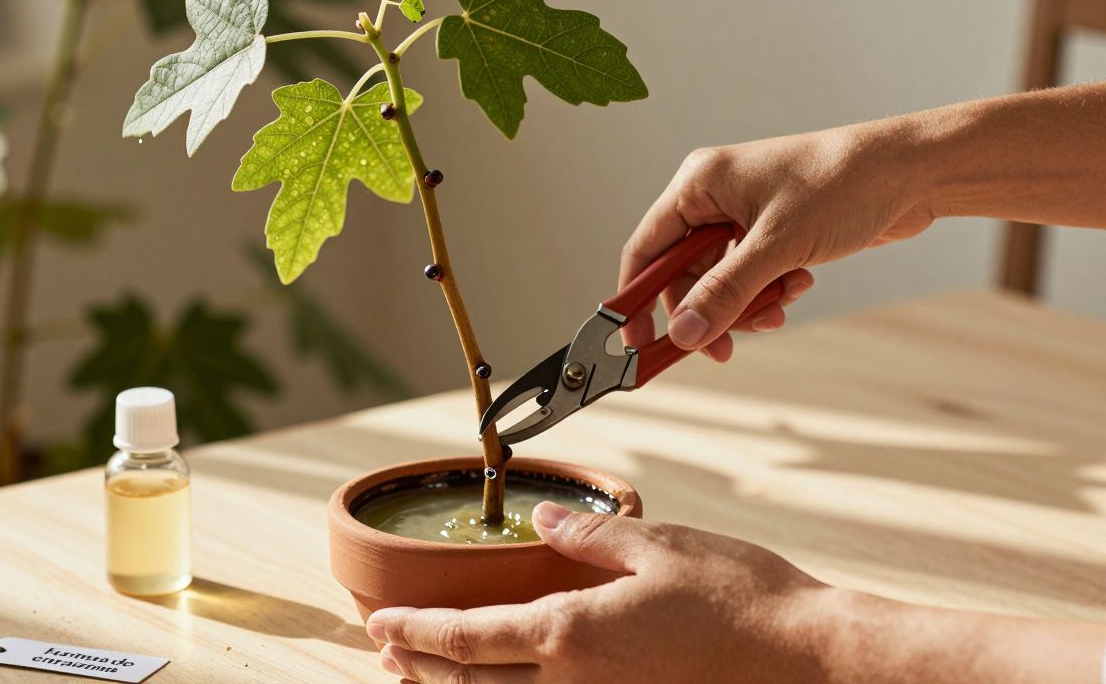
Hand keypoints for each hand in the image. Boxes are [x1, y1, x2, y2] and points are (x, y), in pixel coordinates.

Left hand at [366, 504, 1105, 683]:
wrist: (808, 657)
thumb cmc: (739, 595)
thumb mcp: (657, 545)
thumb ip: (590, 534)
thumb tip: (541, 518)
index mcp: (574, 632)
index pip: (471, 638)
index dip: (418, 634)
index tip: (379, 626)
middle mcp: (578, 682)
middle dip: (424, 669)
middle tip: (388, 653)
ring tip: (424, 674)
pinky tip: (509, 681)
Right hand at [620, 125, 936, 360]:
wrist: (912, 171)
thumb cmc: (845, 183)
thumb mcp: (778, 245)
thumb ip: (726, 291)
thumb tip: (685, 333)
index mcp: (699, 183)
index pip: (646, 249)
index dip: (638, 299)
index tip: (639, 341)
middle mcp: (714, 196)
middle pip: (683, 274)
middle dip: (708, 311)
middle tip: (722, 348)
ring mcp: (743, 214)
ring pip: (720, 282)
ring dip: (746, 304)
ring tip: (780, 305)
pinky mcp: (771, 231)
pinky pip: (750, 278)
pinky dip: (769, 293)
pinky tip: (798, 286)